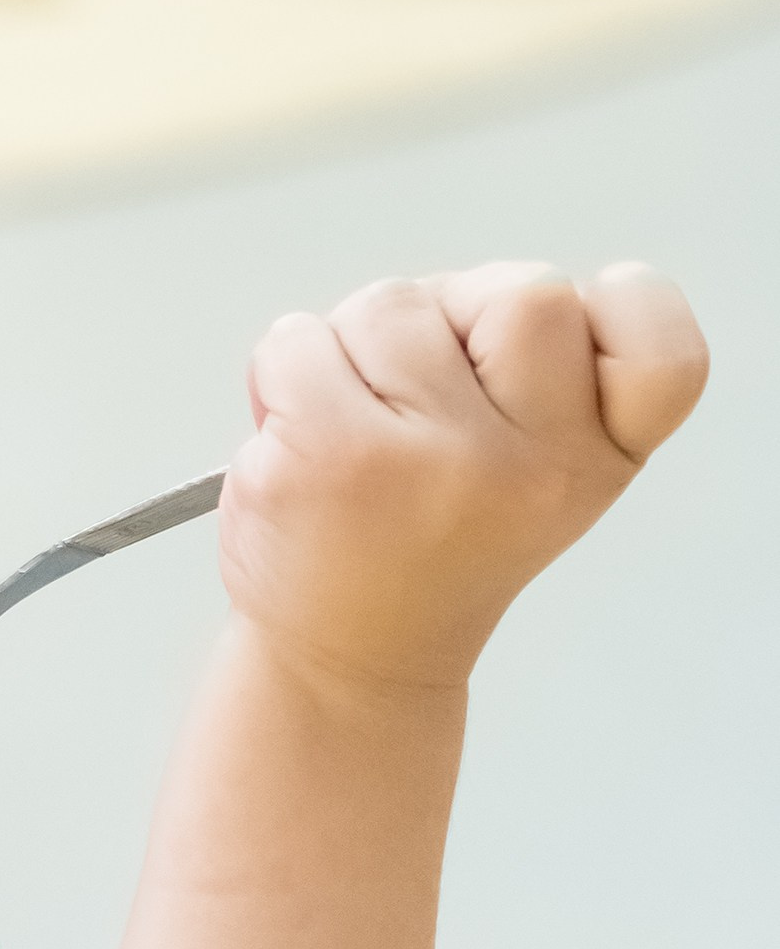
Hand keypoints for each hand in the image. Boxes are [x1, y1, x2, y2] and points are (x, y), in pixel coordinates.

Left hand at [221, 261, 707, 696]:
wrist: (348, 659)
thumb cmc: (432, 535)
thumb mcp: (535, 471)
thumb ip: (540, 373)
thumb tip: (455, 299)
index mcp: (597, 461)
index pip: (667, 354)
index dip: (622, 311)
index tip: (558, 355)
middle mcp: (532, 467)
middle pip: (526, 289)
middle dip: (458, 313)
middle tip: (424, 398)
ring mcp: (432, 460)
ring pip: (393, 304)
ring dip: (355, 347)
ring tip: (358, 431)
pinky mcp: (330, 455)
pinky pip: (298, 339)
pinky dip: (282, 375)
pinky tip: (301, 444)